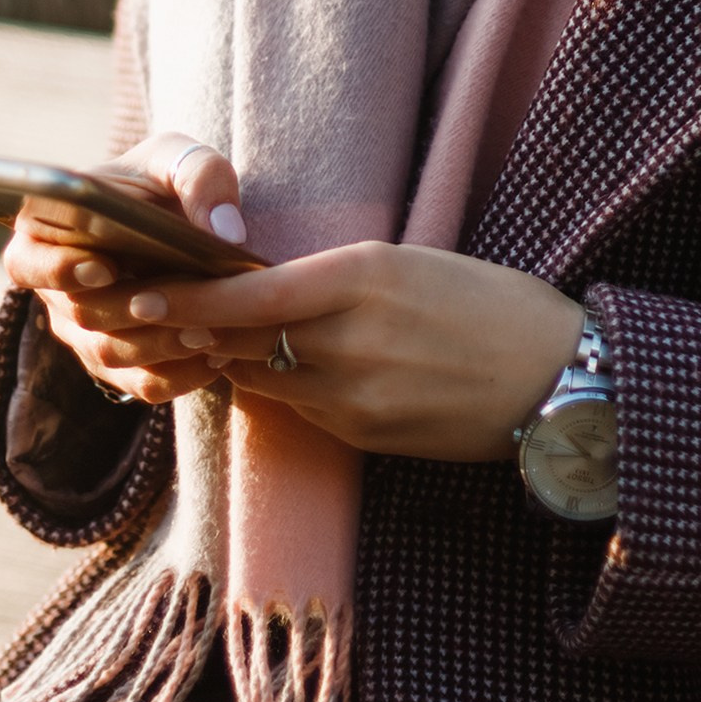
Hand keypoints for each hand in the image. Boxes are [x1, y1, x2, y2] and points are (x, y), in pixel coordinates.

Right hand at [3, 131, 247, 409]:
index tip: (104, 267)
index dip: (58, 269)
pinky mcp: (121, 364)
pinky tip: (219, 357)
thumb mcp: (182, 160)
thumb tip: (224, 231)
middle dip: (131, 313)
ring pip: (110, 354)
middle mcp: (58, 290)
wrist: (182, 221)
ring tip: (209, 332)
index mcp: (47, 232)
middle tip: (178, 307)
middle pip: (80, 315)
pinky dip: (180, 375)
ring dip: (159, 347)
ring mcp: (86, 332)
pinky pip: (142, 384)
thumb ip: (201, 179)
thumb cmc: (165, 181)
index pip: (27, 261)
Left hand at [70, 238, 585, 463]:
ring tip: (207, 340)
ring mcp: (358, 396)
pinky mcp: (368, 437)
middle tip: (146, 315)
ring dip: (237, 360)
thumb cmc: (494, 306)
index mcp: (365, 277)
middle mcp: (352, 339)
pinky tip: (287, 373)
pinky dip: (286, 389)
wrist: (560, 382)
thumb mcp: (416, 264)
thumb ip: (342, 279)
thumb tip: (273, 284)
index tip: (139, 290)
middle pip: (242, 339)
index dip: (187, 296)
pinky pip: (304, 410)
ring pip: (264, 378)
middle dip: (194, 331)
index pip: (249, 291)